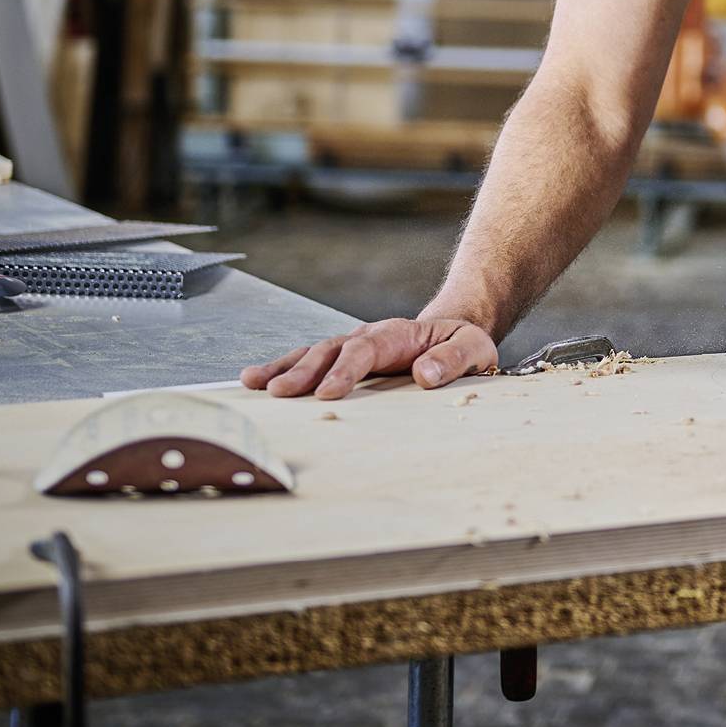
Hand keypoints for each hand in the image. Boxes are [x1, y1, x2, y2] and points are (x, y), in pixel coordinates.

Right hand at [240, 317, 498, 399]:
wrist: (452, 332)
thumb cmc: (462, 344)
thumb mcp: (473, 349)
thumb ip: (452, 360)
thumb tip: (424, 374)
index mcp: (397, 335)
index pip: (366, 350)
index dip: (346, 370)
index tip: (329, 392)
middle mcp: (368, 337)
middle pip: (331, 351)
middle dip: (304, 371)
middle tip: (280, 393)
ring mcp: (351, 347)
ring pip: (312, 354)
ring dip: (284, 368)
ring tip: (252, 382)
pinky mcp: (342, 360)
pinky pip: (309, 362)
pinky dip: (283, 369)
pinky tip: (256, 381)